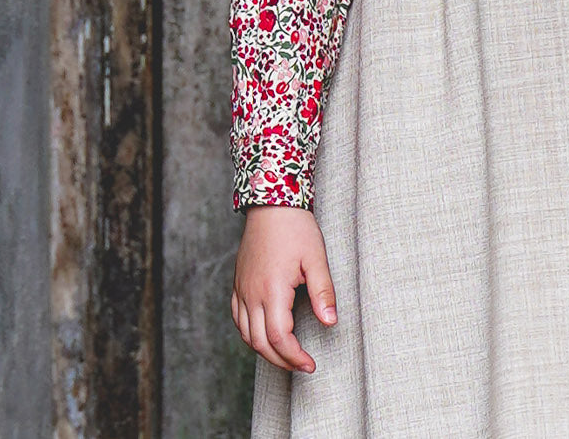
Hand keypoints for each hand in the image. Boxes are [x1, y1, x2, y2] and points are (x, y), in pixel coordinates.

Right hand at [231, 204, 337, 371]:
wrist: (271, 204)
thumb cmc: (296, 227)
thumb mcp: (316, 257)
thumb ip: (324, 291)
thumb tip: (331, 322)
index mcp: (272, 290)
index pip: (280, 338)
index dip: (294, 357)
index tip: (310, 364)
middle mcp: (252, 294)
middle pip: (260, 343)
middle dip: (281, 360)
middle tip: (301, 365)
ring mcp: (242, 289)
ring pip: (246, 334)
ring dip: (265, 350)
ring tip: (286, 354)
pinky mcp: (238, 283)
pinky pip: (238, 318)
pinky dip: (249, 334)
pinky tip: (263, 334)